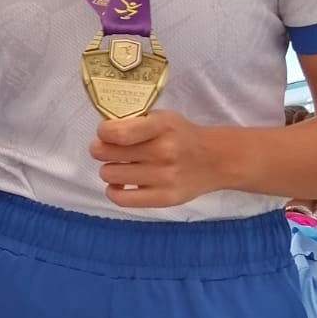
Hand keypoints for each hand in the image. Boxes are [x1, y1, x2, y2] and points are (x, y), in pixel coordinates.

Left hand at [90, 111, 221, 208]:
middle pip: (107, 153)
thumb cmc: (182, 136)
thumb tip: (102, 133)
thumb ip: (135, 122)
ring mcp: (164, 178)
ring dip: (108, 170)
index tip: (105, 133)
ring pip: (110, 175)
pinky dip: (114, 191)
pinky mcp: (164, 198)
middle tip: (105, 150)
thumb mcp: (163, 118)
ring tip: (118, 166)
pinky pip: (122, 199)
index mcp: (162, 126)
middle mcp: (163, 152)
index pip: (118, 133)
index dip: (103, 132)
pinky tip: (120, 185)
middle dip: (100, 150)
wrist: (215, 160)